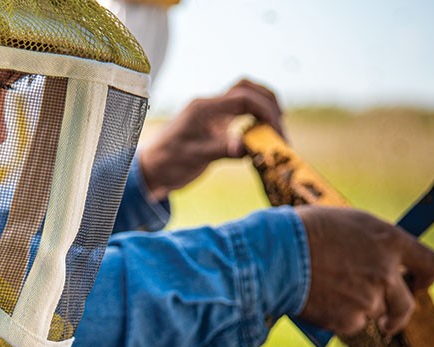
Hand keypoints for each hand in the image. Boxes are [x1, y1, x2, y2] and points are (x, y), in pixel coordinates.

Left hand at [136, 79, 283, 201]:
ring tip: (276, 133)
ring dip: (264, 109)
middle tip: (280, 130)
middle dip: (269, 104)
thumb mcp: (194, 158)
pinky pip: (242, 113)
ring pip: (246, 97)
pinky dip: (256, 120)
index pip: (243, 98)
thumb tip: (248, 148)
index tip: (277, 132)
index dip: (265, 111)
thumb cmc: (168, 163)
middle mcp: (210, 105)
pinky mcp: (216, 123)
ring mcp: (213, 113)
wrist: (152, 170)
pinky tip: (263, 138)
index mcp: (204, 108)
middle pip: (248, 89)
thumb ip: (221, 150)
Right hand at [295, 206, 433, 335]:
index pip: (429, 263)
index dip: (425, 278)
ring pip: (372, 314)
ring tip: (325, 291)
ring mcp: (370, 299)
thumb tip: (378, 258)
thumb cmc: (303, 231)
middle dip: (396, 314)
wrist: (276, 255)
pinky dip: (335, 318)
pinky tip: (316, 300)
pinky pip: (349, 324)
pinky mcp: (350, 320)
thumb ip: (371, 244)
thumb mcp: (346, 225)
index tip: (416, 284)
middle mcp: (386, 272)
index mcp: (390, 241)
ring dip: (355, 309)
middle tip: (387, 319)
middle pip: (406, 304)